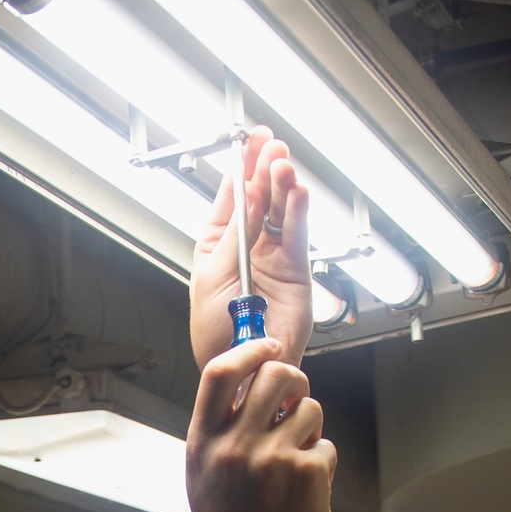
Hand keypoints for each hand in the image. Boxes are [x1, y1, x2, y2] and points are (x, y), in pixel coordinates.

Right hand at [186, 338, 334, 511]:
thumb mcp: (204, 479)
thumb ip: (219, 433)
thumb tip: (247, 386)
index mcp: (203, 443)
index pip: (220, 371)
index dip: (249, 349)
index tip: (268, 346)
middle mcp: (235, 445)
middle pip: (274, 374)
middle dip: (293, 379)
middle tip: (296, 396)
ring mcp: (273, 457)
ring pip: (309, 407)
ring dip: (310, 426)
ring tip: (297, 458)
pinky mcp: (307, 473)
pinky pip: (325, 444)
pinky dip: (321, 462)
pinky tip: (305, 491)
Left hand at [190, 128, 312, 370]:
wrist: (239, 369)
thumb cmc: (215, 333)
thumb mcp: (213, 276)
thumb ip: (234, 237)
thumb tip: (247, 196)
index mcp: (218, 246)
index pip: (231, 198)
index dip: (240, 168)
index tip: (248, 142)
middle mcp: (247, 248)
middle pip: (259, 197)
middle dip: (264, 169)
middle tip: (270, 146)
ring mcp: (272, 258)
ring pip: (280, 212)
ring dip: (282, 186)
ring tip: (282, 166)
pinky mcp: (295, 272)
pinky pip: (297, 236)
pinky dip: (298, 213)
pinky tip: (297, 192)